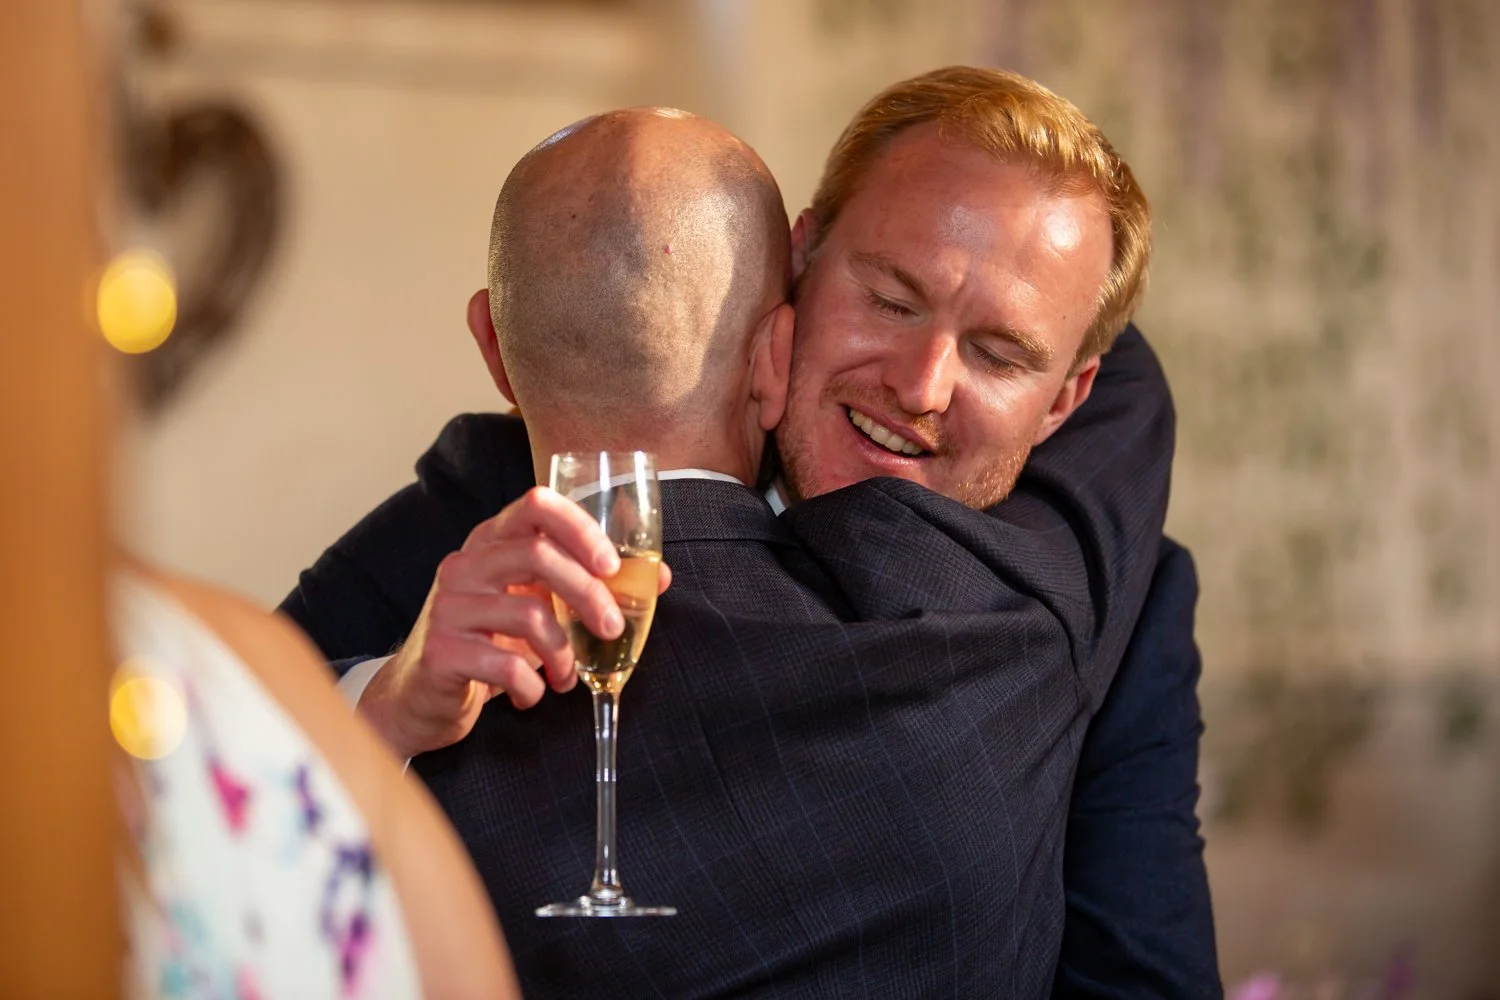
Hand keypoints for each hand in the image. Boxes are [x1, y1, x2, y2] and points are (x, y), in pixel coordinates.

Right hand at [358, 487, 670, 757]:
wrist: (419, 697)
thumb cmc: (488, 644)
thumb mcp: (534, 606)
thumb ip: (585, 587)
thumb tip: (659, 577)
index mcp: (491, 542)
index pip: (536, 505)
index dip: (580, 528)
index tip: (611, 565)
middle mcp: (465, 564)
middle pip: (536, 554)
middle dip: (587, 593)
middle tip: (612, 628)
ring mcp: (449, 607)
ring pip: (527, 614)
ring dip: (563, 652)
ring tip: (567, 675)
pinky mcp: (442, 652)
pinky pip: (506, 666)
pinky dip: (533, 686)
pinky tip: (533, 694)